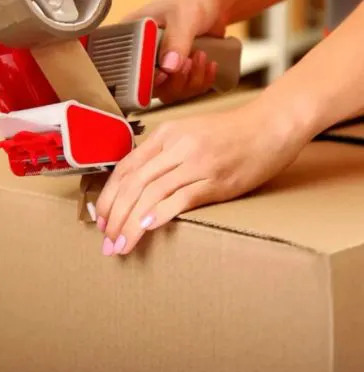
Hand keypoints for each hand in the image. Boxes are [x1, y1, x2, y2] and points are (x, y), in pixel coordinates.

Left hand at [95, 99, 308, 255]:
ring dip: (131, 223)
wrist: (270, 126)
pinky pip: (181, 199)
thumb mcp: (188, 132)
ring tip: (120, 245)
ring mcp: (196, 163)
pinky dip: (159, 214)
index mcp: (166, 134)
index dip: (108, 195)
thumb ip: (164, 153)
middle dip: (114, 215)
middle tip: (106, 239)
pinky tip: (146, 229)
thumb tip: (140, 182)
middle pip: (133, 184)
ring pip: (151, 194)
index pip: (126, 167)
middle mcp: (176, 146)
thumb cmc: (230, 132)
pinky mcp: (216, 180)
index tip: (101, 218)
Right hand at [124, 0, 227, 103]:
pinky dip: (201, 82)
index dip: (144, 79)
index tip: (163, 73)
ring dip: (191, 81)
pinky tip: (209, 65)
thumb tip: (169, 67)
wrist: (214, 2)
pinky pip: (185, 92)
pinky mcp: (176, 75)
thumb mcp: (184, 17)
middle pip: (149, 88)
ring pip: (169, 92)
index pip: (127, 70)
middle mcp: (141, 57)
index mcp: (131, 39)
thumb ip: (176, 41)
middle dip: (175, 80)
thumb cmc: (193, 0)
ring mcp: (159, 67)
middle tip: (189, 61)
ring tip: (202, 56)